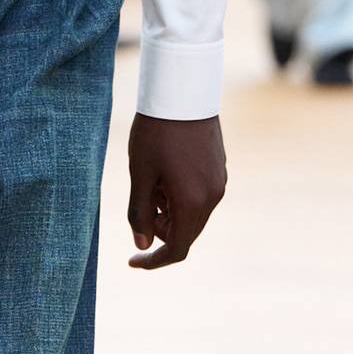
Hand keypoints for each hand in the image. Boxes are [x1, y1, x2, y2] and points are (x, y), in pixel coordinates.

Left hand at [126, 113, 226, 270]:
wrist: (183, 91)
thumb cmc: (156, 132)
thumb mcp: (140, 175)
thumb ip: (140, 213)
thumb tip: (142, 245)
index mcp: (192, 202)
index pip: (176, 249)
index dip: (154, 261)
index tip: (132, 262)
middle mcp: (212, 197)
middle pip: (184, 233)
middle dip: (159, 229)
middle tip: (141, 203)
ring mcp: (219, 183)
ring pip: (191, 214)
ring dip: (168, 211)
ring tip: (152, 180)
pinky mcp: (220, 170)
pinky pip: (199, 197)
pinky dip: (179, 197)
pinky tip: (165, 172)